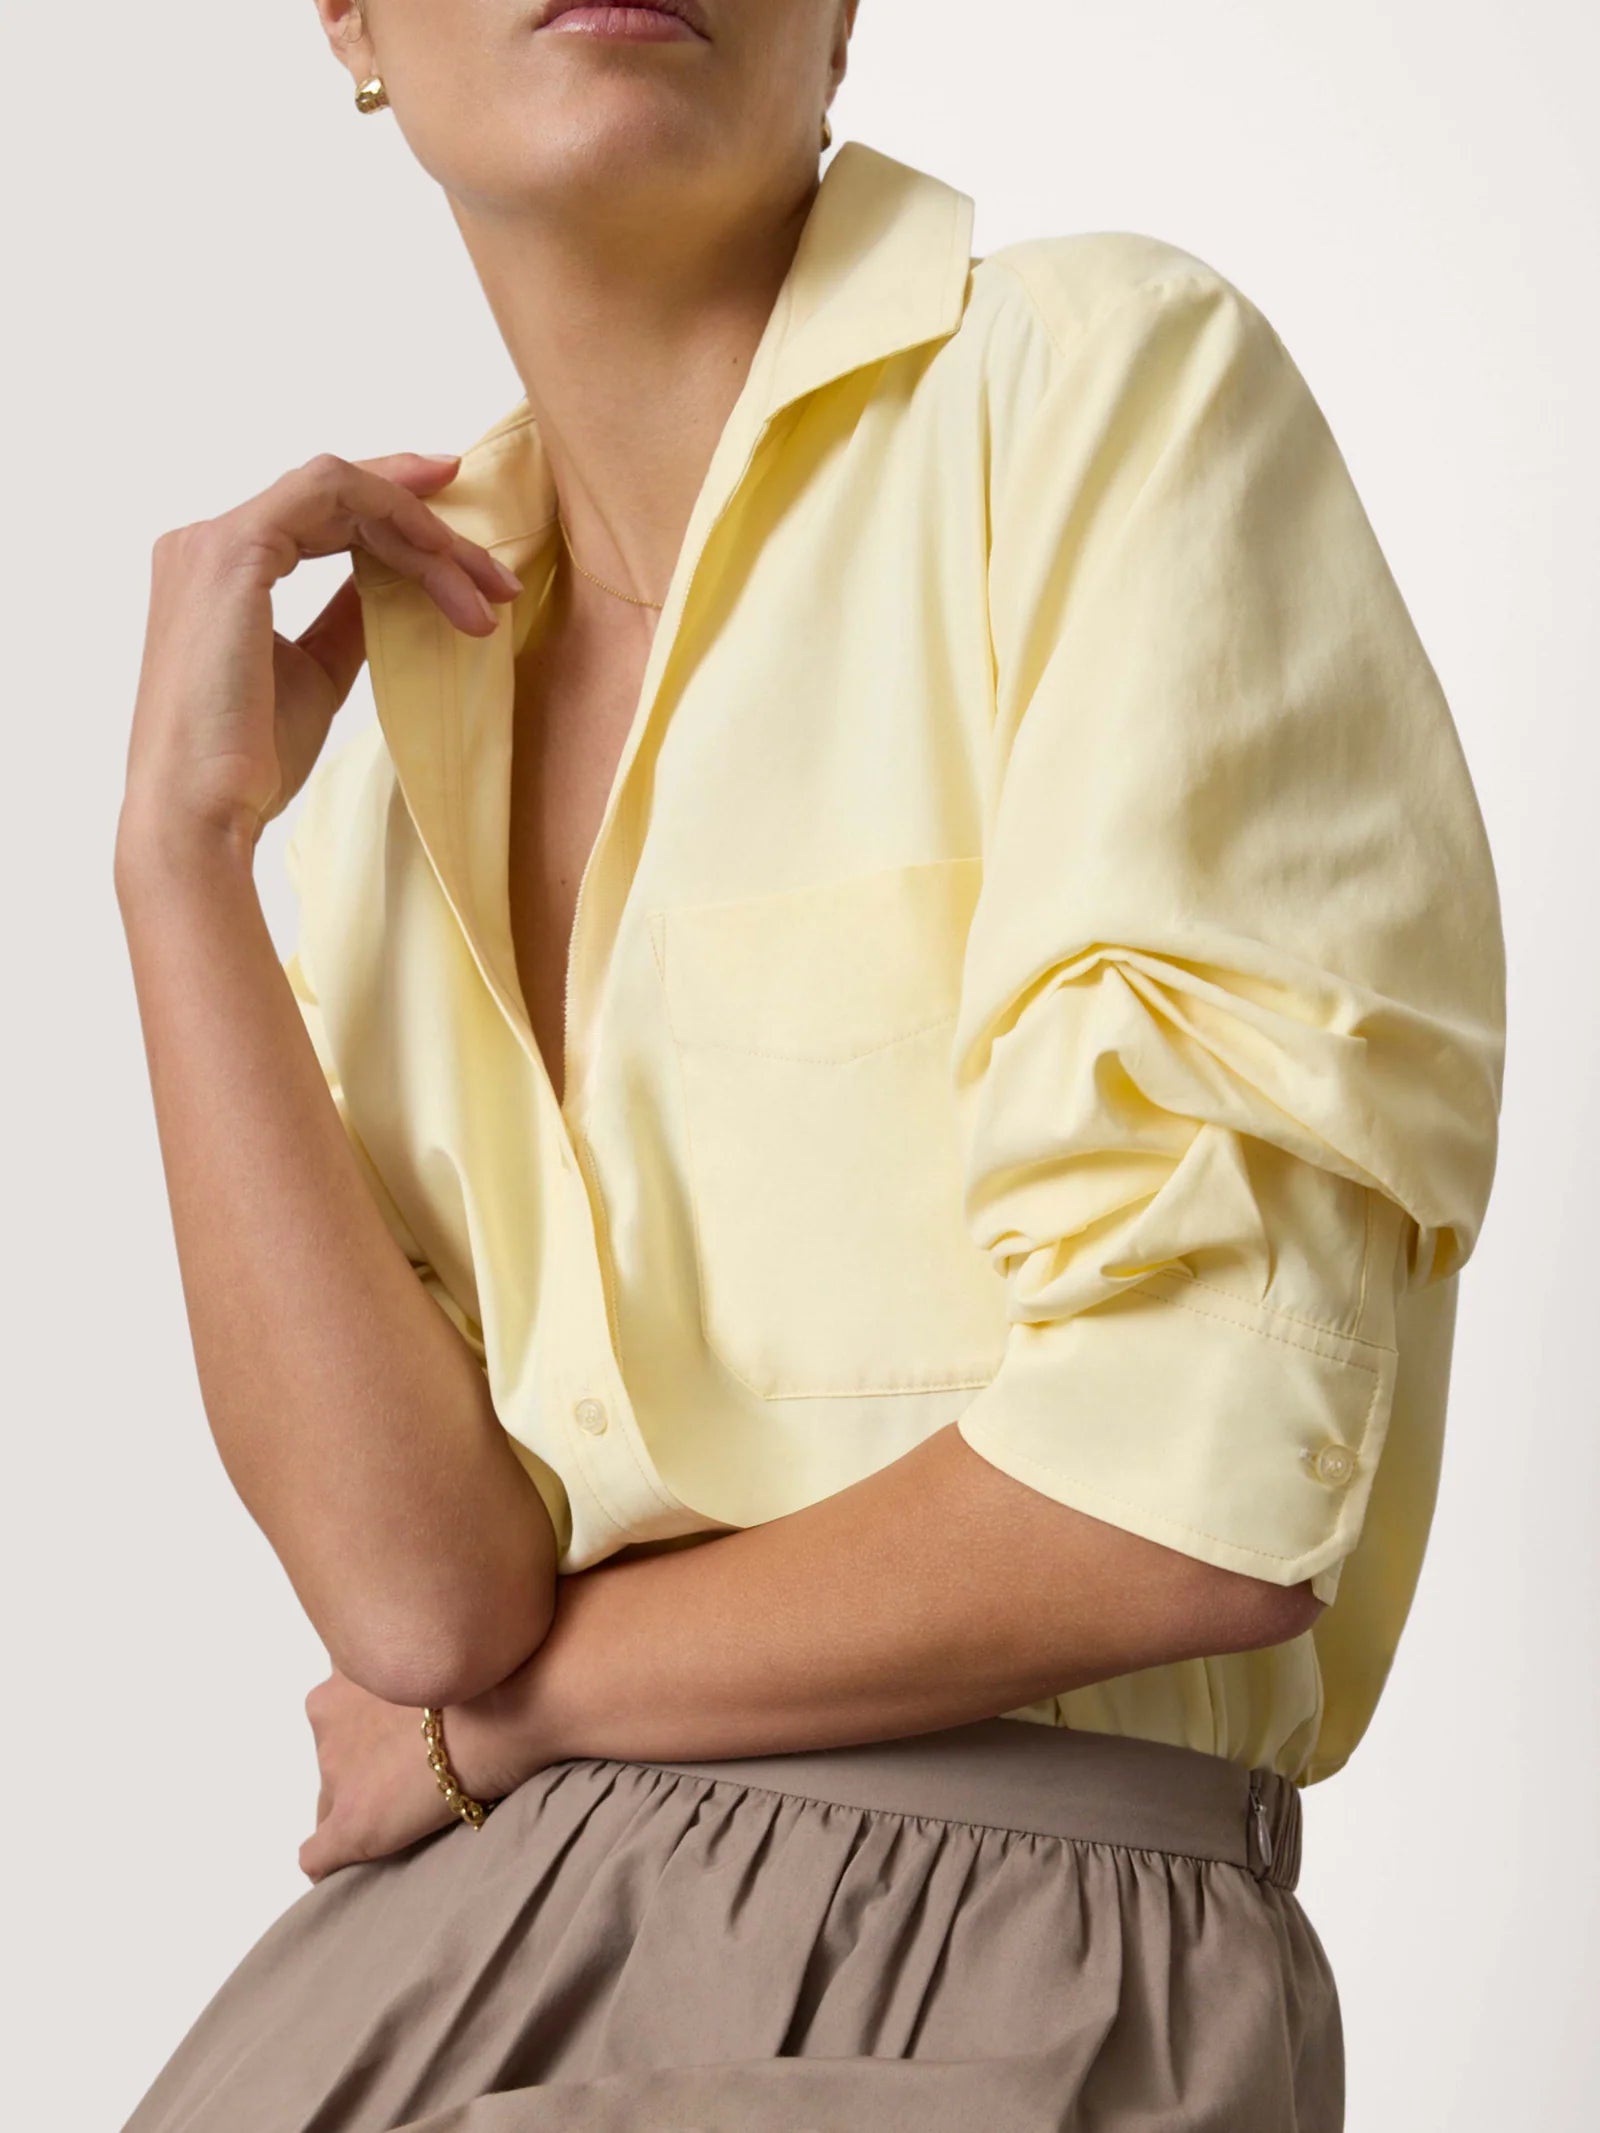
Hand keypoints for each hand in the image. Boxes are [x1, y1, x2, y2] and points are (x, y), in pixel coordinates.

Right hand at [116, 449, 522, 873]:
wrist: (203, 811)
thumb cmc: (249, 759)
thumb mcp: (316, 673)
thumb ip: (347, 618)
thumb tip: (389, 584)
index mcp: (218, 570)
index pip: (319, 514)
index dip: (397, 512)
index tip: (466, 545)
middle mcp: (206, 542)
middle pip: (338, 497)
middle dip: (428, 528)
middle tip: (497, 579)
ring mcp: (214, 540)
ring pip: (342, 491)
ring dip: (425, 532)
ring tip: (486, 589)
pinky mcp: (234, 550)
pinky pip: (330, 492)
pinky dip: (396, 514)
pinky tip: (443, 561)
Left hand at [297, 1661, 557, 1883]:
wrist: (505, 1705)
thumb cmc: (486, 1671)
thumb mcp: (431, 1650)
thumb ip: (407, 1668)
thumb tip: (426, 1688)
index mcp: (347, 1675)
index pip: (340, 1719)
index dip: (373, 1738)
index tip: (404, 1746)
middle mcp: (329, 1719)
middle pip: (334, 1760)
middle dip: (364, 1772)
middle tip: (411, 1779)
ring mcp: (336, 1774)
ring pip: (329, 1804)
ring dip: (362, 1810)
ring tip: (406, 1818)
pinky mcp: (352, 1824)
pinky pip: (318, 1858)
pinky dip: (336, 1863)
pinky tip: (361, 1865)